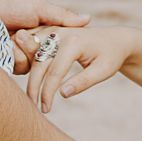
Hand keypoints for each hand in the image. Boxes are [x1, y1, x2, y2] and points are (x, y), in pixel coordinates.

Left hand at [0, 0, 90, 74]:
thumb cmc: (10, 5)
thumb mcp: (39, 8)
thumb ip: (62, 17)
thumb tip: (89, 19)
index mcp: (40, 33)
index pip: (57, 46)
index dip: (58, 44)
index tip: (52, 35)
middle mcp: (30, 46)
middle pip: (47, 59)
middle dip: (39, 49)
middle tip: (24, 33)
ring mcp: (18, 56)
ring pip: (34, 66)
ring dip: (26, 52)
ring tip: (15, 36)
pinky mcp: (6, 64)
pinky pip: (19, 69)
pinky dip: (16, 57)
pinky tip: (8, 45)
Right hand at [14, 25, 135, 110]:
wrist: (114, 39)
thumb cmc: (111, 56)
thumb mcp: (104, 71)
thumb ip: (83, 82)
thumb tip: (63, 94)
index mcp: (74, 42)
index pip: (54, 72)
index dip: (47, 93)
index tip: (46, 109)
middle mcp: (60, 33)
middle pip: (39, 63)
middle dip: (33, 86)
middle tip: (33, 106)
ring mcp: (54, 30)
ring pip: (32, 54)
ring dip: (27, 74)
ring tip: (29, 95)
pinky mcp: (50, 32)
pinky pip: (33, 46)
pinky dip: (28, 61)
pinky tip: (30, 79)